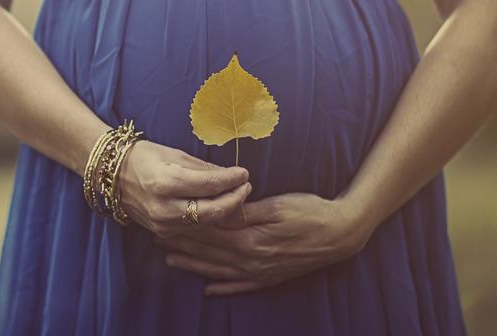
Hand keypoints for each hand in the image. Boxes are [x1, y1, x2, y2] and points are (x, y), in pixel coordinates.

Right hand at [118, 141, 252, 237]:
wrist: (112, 176)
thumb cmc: (144, 157)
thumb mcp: (174, 154)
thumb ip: (204, 168)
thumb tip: (231, 175)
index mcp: (166, 182)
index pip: (210, 185)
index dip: (232, 179)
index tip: (244, 173)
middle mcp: (164, 207)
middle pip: (213, 210)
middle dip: (234, 199)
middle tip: (246, 187)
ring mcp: (162, 223)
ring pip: (206, 222)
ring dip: (224, 210)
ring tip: (236, 196)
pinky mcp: (162, 231)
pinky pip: (193, 227)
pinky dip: (208, 217)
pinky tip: (217, 206)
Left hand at [153, 192, 371, 294]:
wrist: (340, 233)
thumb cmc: (309, 211)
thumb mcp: (275, 205)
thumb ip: (243, 211)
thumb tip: (217, 210)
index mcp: (249, 239)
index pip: (208, 233)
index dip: (185, 227)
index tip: (164, 221)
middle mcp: (250, 260)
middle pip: (209, 252)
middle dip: (182, 245)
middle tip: (156, 238)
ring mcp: (260, 272)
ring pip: (219, 271)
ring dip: (194, 265)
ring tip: (171, 260)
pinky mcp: (270, 278)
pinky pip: (240, 287)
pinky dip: (223, 288)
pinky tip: (208, 290)